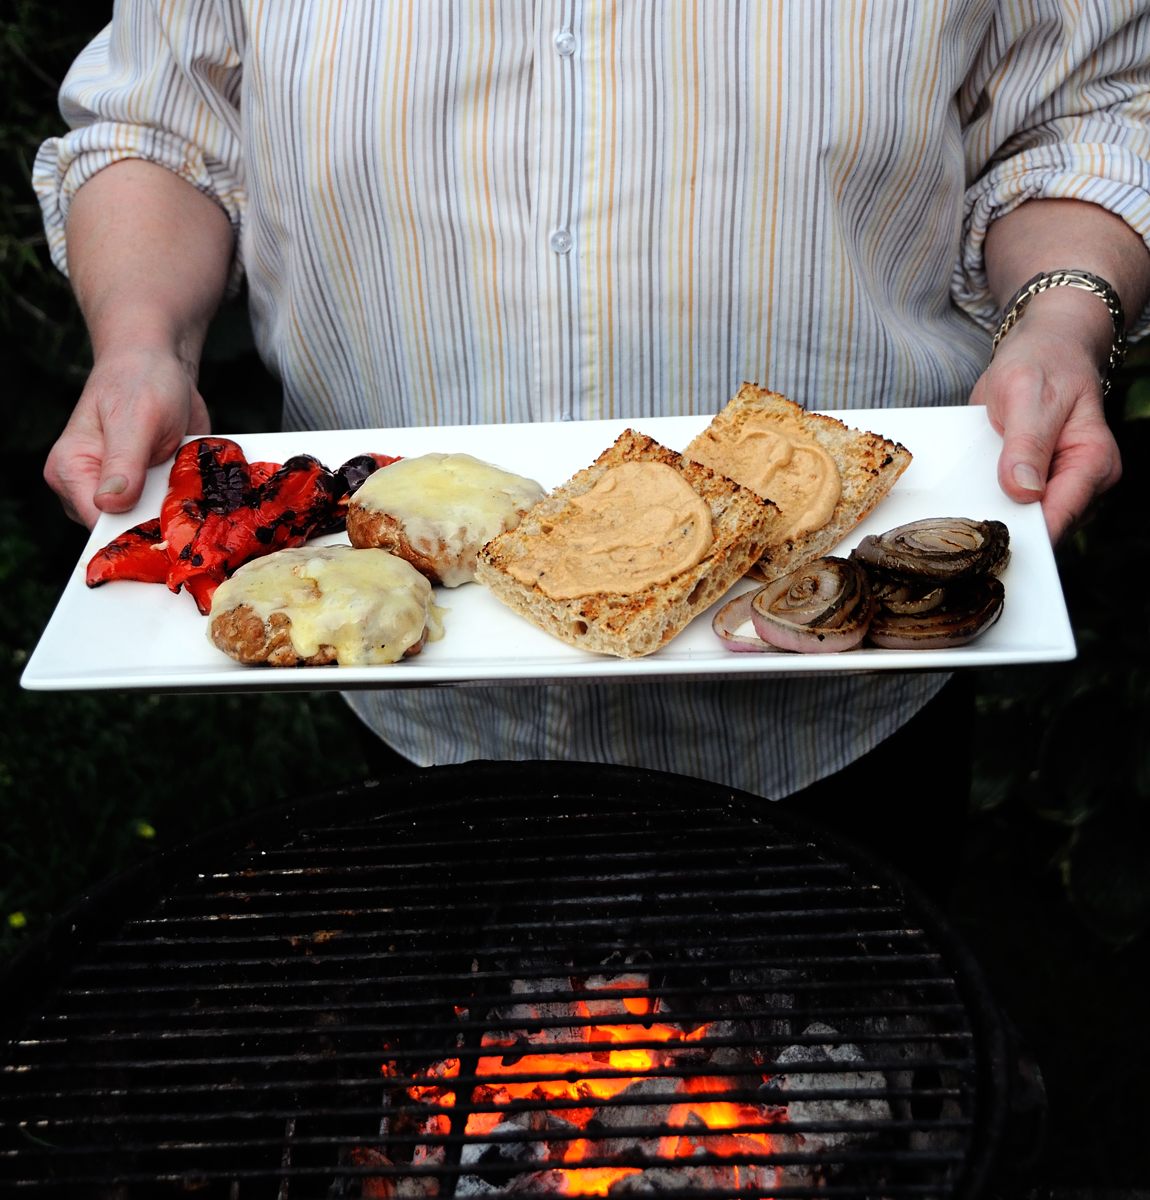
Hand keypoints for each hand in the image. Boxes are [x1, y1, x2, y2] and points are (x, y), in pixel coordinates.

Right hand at [43, 346, 210, 527]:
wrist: (162, 365)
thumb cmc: (141, 380)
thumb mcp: (136, 419)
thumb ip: (123, 463)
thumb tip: (109, 504)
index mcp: (71, 469)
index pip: (96, 521)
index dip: (131, 531)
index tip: (169, 534)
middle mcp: (89, 485)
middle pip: (122, 529)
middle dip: (157, 526)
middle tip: (193, 519)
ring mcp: (119, 491)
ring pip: (147, 523)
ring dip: (176, 516)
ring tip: (199, 501)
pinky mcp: (145, 489)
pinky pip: (164, 511)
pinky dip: (184, 505)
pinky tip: (202, 495)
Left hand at [969, 293, 1121, 544]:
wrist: (1045, 348)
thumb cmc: (1042, 362)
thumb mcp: (1026, 394)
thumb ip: (1026, 442)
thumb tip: (1024, 491)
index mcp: (1092, 462)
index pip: (1061, 514)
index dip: (1026, 534)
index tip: (987, 545)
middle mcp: (1082, 481)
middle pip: (1043, 527)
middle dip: (1005, 532)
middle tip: (957, 537)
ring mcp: (1059, 486)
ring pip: (1024, 522)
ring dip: (993, 521)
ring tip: (954, 521)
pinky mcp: (1035, 485)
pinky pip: (1011, 507)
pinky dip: (988, 506)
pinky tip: (962, 504)